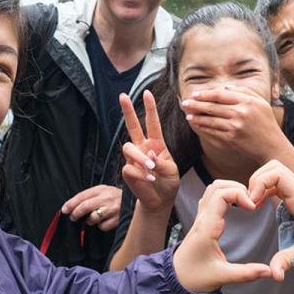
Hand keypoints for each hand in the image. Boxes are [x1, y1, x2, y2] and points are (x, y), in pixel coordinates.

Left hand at [61, 184, 121, 231]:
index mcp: (101, 189)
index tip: (64, 210)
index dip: (71, 204)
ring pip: (93, 218)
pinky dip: (100, 226)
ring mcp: (112, 209)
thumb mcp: (104, 191)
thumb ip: (90, 196)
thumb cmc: (116, 197)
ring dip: (89, 220)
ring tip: (92, 219)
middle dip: (76, 213)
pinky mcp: (117, 219)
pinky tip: (104, 222)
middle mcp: (107, 198)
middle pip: (85, 207)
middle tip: (73, 217)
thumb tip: (72, 206)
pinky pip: (102, 226)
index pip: (82, 196)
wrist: (136, 199)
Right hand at [120, 90, 179, 214]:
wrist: (161, 200)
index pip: (152, 123)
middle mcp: (142, 148)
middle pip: (132, 126)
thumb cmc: (168, 182)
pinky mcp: (128, 172)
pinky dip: (142, 174)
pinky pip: (131, 168)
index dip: (149, 108)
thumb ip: (161, 161)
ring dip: (141, 157)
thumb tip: (148, 154)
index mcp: (156, 143)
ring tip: (151, 166)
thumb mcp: (171, 170)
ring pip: (128, 148)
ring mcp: (133, 159)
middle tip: (122, 95)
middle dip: (128, 110)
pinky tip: (151, 179)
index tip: (147, 93)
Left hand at [173, 180, 272, 292]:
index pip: (221, 195)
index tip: (253, 208)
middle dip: (238, 188)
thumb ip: (246, 273)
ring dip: (231, 190)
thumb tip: (269, 271)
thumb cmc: (194, 278)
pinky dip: (226, 196)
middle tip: (252, 202)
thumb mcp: (222, 277)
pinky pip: (211, 198)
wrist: (174, 280)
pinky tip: (236, 207)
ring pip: (213, 189)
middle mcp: (202, 219)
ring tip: (246, 203)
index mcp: (207, 228)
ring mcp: (200, 219)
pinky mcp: (201, 221)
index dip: (240, 195)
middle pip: (217, 186)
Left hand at [180, 86, 284, 163]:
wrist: (271, 145)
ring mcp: (235, 127)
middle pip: (212, 106)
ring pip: (210, 120)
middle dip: (195, 105)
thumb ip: (243, 91)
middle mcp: (240, 113)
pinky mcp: (231, 140)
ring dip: (197, 117)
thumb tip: (224, 87)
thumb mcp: (260, 102)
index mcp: (247, 101)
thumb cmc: (266, 122)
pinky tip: (196, 126)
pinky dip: (202, 129)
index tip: (194, 94)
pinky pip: (212, 133)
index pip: (219, 94)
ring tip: (188, 115)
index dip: (204, 94)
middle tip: (185, 103)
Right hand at [248, 160, 293, 281]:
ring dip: (258, 182)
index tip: (252, 202)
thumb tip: (275, 276)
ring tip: (253, 203)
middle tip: (250, 201)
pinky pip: (273, 180)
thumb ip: (286, 263)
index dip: (260, 183)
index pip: (278, 174)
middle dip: (257, 180)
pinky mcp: (291, 193)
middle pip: (274, 167)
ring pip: (272, 170)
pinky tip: (257, 204)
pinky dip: (262, 187)